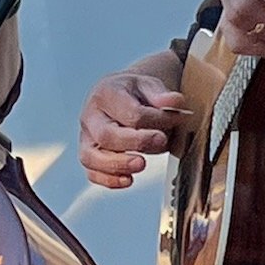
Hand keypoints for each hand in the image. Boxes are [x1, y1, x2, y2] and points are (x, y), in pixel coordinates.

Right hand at [79, 70, 189, 189]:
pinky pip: (92, 172)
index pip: (130, 113)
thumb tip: (175, 101)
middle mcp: (90, 116)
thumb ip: (162, 94)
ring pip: (91, 157)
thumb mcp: (150, 85)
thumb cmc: (135, 93)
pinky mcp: (89, 155)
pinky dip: (108, 180)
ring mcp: (87, 138)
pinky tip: (128, 180)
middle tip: (161, 141)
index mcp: (105, 93)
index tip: (177, 120)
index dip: (156, 120)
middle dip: (135, 143)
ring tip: (141, 165)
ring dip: (117, 165)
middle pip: (106, 135)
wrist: (121, 95)